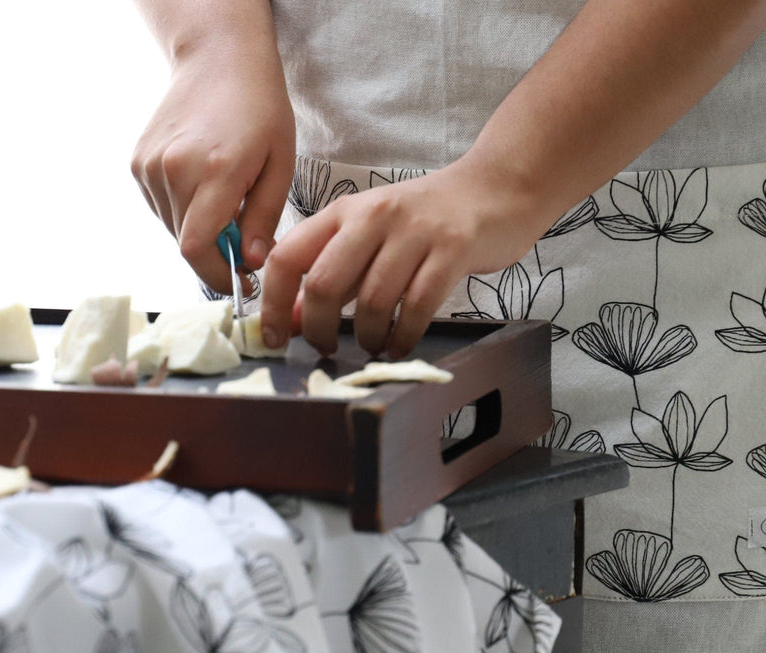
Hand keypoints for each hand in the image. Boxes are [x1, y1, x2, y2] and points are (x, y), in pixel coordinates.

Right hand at [131, 38, 294, 295]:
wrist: (218, 59)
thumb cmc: (260, 111)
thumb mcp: (280, 166)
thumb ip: (263, 218)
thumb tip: (251, 260)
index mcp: (214, 171)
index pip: (198, 249)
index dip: (218, 276)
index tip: (242, 282)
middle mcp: (174, 169)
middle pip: (186, 244)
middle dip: (217, 256)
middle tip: (245, 242)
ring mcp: (150, 165)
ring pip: (174, 229)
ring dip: (201, 233)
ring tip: (227, 205)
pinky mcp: (138, 162)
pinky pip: (162, 209)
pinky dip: (185, 213)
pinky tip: (205, 189)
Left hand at [260, 156, 554, 358]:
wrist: (492, 191)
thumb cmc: (426, 220)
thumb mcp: (370, 237)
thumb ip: (334, 274)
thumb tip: (293, 318)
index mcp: (344, 212)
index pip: (289, 256)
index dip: (273, 303)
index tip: (273, 336)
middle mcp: (373, 217)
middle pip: (325, 284)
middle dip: (319, 329)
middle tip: (325, 348)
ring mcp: (414, 233)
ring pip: (372, 302)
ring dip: (367, 337)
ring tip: (372, 346)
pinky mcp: (451, 251)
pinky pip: (417, 308)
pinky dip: (403, 337)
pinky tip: (399, 345)